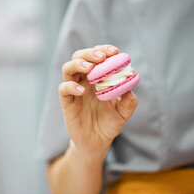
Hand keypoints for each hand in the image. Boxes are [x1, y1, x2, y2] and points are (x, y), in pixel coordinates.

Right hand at [59, 45, 137, 159]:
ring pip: (68, 68)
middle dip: (90, 53)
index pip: (97, 57)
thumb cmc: (109, 124)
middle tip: (102, 57)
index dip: (104, 50)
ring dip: (78, 64)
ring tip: (90, 68)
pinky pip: (64, 89)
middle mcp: (84, 81)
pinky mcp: (67, 102)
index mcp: (98, 78)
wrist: (97, 143)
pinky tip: (83, 91)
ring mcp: (74, 91)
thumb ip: (129, 102)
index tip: (115, 52)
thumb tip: (130, 88)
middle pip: (80, 57)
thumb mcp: (123, 113)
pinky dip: (71, 86)